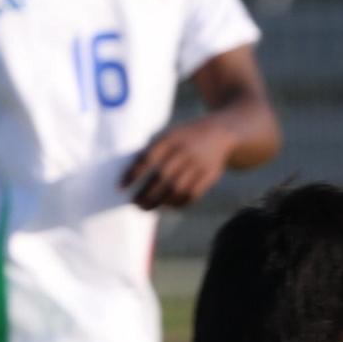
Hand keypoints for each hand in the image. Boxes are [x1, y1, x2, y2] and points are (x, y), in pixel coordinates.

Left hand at [120, 117, 234, 210]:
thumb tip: (132, 175)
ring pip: (176, 190)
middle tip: (134, 203)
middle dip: (145, 193)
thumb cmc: (185, 137)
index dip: (133, 174)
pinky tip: (166, 206)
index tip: (121, 187)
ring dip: (159, 202)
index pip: (147, 159)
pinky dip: (177, 204)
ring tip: (146, 208)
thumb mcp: (170, 135)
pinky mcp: (209, 176)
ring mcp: (198, 165)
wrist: (221, 133)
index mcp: (171, 139)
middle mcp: (184, 152)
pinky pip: (192, 195)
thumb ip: (154, 150)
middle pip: (161, 178)